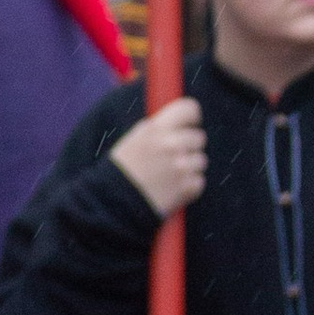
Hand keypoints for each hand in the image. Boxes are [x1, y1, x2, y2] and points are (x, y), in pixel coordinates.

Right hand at [108, 96, 205, 218]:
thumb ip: (157, 129)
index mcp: (155, 129)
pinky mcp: (188, 187)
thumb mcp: (133, 140)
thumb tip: (178, 122)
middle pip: (199, 137)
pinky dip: (189, 187)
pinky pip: (199, 181)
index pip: (189, 109)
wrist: (113, 205)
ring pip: (201, 160)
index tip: (187, 126)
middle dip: (188, 148)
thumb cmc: (120, 173)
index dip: (191, 118)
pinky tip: (170, 190)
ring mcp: (181, 166)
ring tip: (167, 177)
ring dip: (189, 169)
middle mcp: (171, 144)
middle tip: (171, 160)